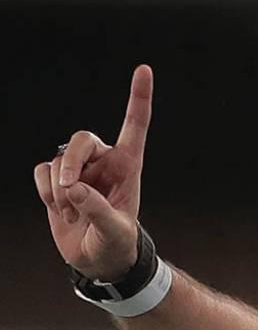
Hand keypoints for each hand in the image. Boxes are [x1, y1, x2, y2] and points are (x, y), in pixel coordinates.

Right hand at [34, 65, 152, 281]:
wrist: (99, 260)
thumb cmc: (117, 243)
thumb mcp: (116, 231)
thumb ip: (99, 211)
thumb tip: (75, 189)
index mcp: (129, 165)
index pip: (135, 124)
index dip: (138, 96)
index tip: (143, 69)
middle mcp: (103, 162)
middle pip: (81, 139)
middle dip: (71, 163)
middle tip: (70, 192)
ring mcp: (79, 170)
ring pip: (57, 160)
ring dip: (58, 190)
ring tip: (73, 214)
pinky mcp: (57, 181)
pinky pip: (41, 172)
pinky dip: (45, 191)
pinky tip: (60, 210)